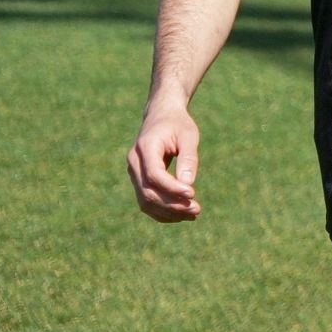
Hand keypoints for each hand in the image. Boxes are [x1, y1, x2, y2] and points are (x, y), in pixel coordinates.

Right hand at [127, 100, 202, 221]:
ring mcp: (134, 173)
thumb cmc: (177, 124)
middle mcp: (134, 162)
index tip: (193, 194)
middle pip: (148, 192)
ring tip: (193, 214)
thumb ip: (188, 158)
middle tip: (197, 209)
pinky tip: (183, 215)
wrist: (161, 116)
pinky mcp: (139, 180)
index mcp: (145, 147)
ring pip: (145, 201)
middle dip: (172, 205)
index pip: (154, 175)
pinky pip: (146, 201)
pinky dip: (163, 211)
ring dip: (168, 212)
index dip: (172, 188)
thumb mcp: (188, 135)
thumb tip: (188, 185)